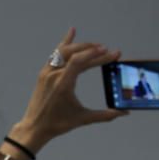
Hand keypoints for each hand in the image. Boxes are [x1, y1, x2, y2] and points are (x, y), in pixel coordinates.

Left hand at [13, 27, 127, 151]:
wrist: (34, 127)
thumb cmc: (57, 124)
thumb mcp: (83, 119)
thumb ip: (105, 115)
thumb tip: (124, 113)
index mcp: (62, 84)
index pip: (80, 62)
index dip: (97, 55)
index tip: (111, 53)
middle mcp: (53, 75)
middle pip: (74, 54)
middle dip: (93, 49)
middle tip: (108, 50)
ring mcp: (47, 72)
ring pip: (64, 51)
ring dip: (81, 46)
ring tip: (96, 45)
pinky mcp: (44, 73)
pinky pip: (55, 53)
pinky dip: (65, 42)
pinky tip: (72, 32)